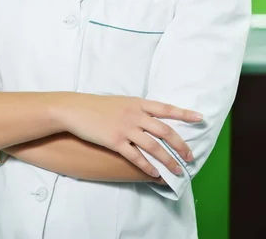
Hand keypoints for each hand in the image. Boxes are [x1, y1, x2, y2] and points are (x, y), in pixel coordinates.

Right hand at [58, 93, 201, 178]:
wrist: (76, 109)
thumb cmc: (98, 106)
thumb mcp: (122, 102)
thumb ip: (138, 109)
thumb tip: (153, 118)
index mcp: (138, 103)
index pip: (166, 109)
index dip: (184, 113)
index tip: (199, 118)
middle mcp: (135, 115)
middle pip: (165, 131)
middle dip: (180, 145)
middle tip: (190, 156)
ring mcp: (125, 128)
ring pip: (154, 147)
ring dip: (168, 160)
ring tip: (177, 171)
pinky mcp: (115, 141)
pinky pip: (136, 156)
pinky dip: (147, 166)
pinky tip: (155, 173)